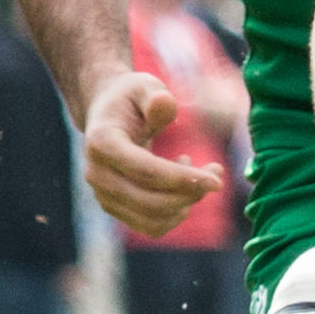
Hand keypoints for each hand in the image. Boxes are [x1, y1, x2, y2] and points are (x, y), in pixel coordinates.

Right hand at [81, 70, 222, 235]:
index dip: (183, 178)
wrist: (106, 113)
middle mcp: (97, 174)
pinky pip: (151, 226)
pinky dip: (176, 213)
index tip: (217, 180)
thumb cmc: (130, 98)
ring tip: (201, 175)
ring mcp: (103, 195)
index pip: (145, 171)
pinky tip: (184, 187)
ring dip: (185, 204)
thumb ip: (156, 97)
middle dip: (189, 193)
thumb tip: (165, 103)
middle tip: (216, 174)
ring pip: (152, 219)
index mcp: (102, 142)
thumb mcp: (144, 87)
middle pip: (149, 201)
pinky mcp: (115, 208)